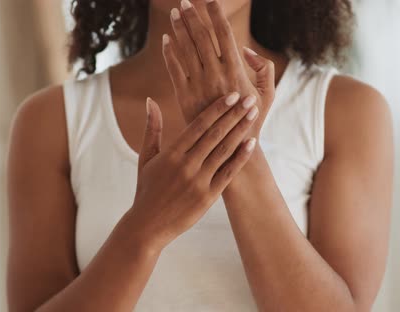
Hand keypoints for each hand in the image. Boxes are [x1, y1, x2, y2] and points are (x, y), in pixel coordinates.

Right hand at [128, 93, 258, 249]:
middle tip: (249, 98)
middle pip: (215, 134)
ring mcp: (198, 181)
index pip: (198, 125)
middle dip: (234, 114)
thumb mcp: (146, 158)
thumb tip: (150, 100)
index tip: (231, 95)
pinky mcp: (208, 197)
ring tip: (253, 114)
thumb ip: (152, 128)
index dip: (217, 109)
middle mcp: (186, 165)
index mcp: (171, 154)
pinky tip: (252, 143)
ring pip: (224, 150)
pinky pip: (228, 173)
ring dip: (241, 130)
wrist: (147, 226)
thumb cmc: (146, 189)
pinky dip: (241, 157)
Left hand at [162, 0, 275, 137]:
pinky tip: (167, 39)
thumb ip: (264, 68)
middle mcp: (216, 75)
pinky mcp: (184, 96)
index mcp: (236, 70)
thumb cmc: (252, 119)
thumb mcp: (269, 93)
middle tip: (185, 1)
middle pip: (201, 37)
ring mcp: (198, 85)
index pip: (224, 34)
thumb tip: (246, 50)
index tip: (210, 0)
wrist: (229, 147)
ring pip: (185, 49)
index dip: (216, 14)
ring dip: (179, 29)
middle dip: (192, 16)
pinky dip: (169, 52)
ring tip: (175, 14)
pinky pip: (174, 69)